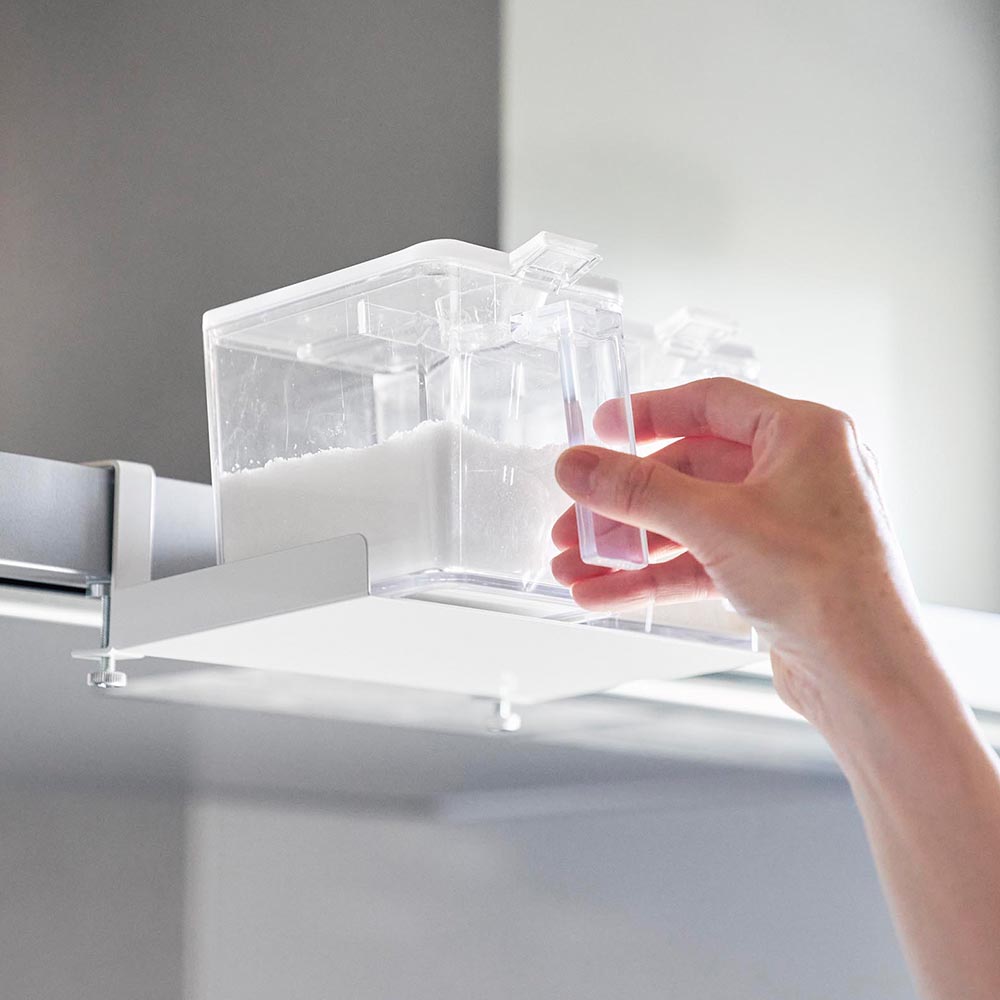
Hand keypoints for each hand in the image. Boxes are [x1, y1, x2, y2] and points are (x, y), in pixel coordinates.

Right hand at [551, 377, 930, 730]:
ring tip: (574, 567)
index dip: (650, 414)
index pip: (712, 404)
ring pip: (688, 522)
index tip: (601, 428)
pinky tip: (603, 595)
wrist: (867, 678)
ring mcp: (784, 526)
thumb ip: (638, 492)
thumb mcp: (715, 523)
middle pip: (689, 471)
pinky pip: (699, 561)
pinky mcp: (771, 573)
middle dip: (625, 503)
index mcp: (804, 435)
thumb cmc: (827, 587)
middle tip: (575, 519)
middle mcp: (798, 473)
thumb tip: (578, 465)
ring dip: (629, 546)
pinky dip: (652, 577)